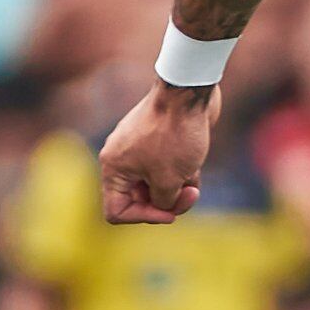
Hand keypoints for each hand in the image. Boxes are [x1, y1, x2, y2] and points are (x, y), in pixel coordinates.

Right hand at [99, 84, 212, 224]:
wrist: (188, 93)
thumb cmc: (175, 135)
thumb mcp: (170, 181)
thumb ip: (163, 203)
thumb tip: (166, 204)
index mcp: (113, 168)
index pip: (116, 211)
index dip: (144, 217)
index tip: (170, 212)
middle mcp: (121, 158)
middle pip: (139, 198)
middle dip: (168, 201)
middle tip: (191, 194)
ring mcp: (139, 147)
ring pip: (156, 183)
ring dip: (177, 187)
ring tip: (194, 176)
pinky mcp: (158, 139)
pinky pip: (165, 167)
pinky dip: (180, 171)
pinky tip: (197, 164)